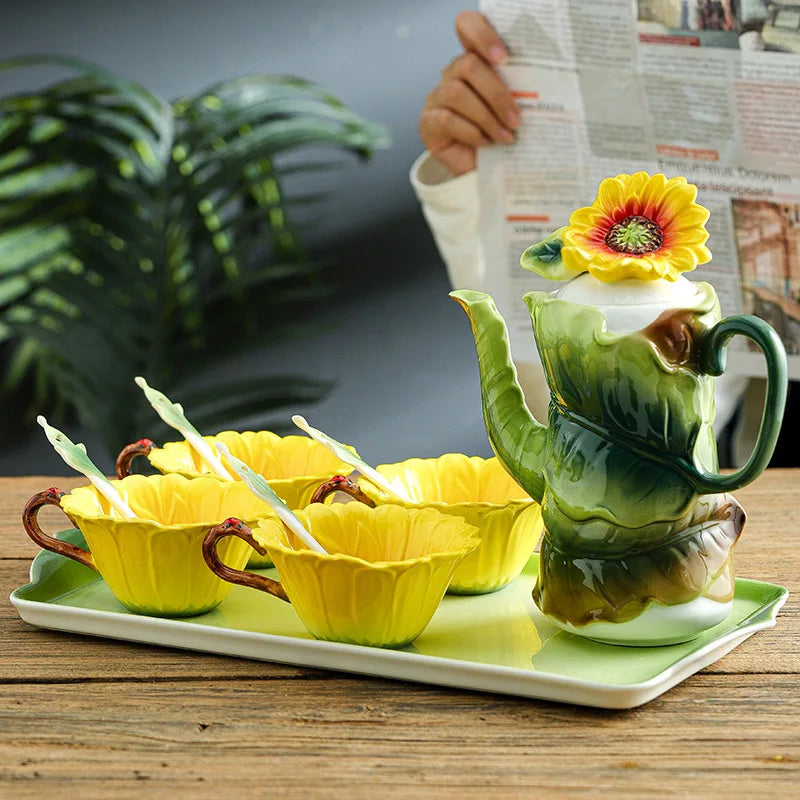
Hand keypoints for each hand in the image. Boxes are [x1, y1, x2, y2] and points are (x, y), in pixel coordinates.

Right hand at [419, 11, 519, 175]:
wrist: (482, 171)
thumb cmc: (500, 136)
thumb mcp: (511, 108)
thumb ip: (516, 90)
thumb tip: (538, 84)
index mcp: (475, 62)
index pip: (468, 26)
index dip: (482, 34)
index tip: (504, 57)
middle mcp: (452, 74)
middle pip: (468, 65)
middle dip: (496, 93)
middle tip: (516, 118)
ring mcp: (437, 97)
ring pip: (457, 93)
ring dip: (486, 117)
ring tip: (506, 136)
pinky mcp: (428, 123)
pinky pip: (447, 119)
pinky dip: (472, 132)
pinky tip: (487, 143)